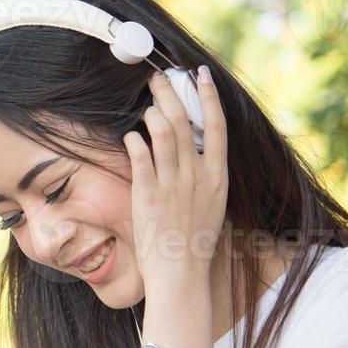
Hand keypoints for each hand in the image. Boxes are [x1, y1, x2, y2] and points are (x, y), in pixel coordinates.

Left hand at [123, 66, 227, 280]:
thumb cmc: (194, 242)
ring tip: (145, 106)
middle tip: (157, 77)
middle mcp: (197, 176)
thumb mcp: (211, 205)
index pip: (217, 126)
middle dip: (169, 94)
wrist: (180, 272)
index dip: (209, 96)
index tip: (200, 74)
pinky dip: (134, 140)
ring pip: (163, 133)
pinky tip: (130, 136)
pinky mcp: (148, 194)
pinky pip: (140, 156)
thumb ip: (206, 177)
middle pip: (184, 122)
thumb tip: (198, 153)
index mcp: (217, 177)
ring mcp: (173, 184)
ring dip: (151, 113)